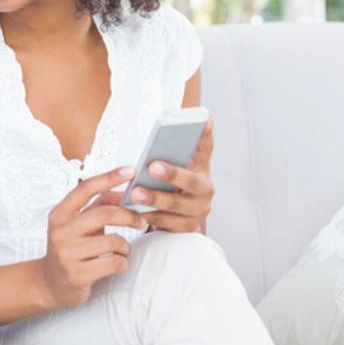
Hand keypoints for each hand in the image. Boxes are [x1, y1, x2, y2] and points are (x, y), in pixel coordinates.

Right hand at [38, 166, 147, 309]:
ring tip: (121, 250)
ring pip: (114, 241)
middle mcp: (60, 231)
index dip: (109, 177)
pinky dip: (123, 262)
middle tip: (142, 221)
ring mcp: (67, 254)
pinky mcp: (78, 275)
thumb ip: (97, 206)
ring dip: (125, 246)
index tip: (130, 171)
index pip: (85, 188)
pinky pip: (114, 262)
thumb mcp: (77, 224)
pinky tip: (116, 263)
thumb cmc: (71, 248)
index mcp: (59, 214)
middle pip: (105, 214)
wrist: (50, 283)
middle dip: (129, 216)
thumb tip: (122, 191)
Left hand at [129, 115, 214, 232]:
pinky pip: (169, 225)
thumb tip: (207, 115)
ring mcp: (197, 212)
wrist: (181, 216)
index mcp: (203, 171)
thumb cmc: (177, 183)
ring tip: (136, 193)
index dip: (203, 136)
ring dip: (156, 200)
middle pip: (191, 182)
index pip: (205, 150)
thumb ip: (189, 143)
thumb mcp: (184, 163)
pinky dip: (152, 218)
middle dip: (172, 174)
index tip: (198, 122)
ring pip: (177, 207)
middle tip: (151, 166)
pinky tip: (137, 212)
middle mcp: (204, 192)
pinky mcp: (186, 229)